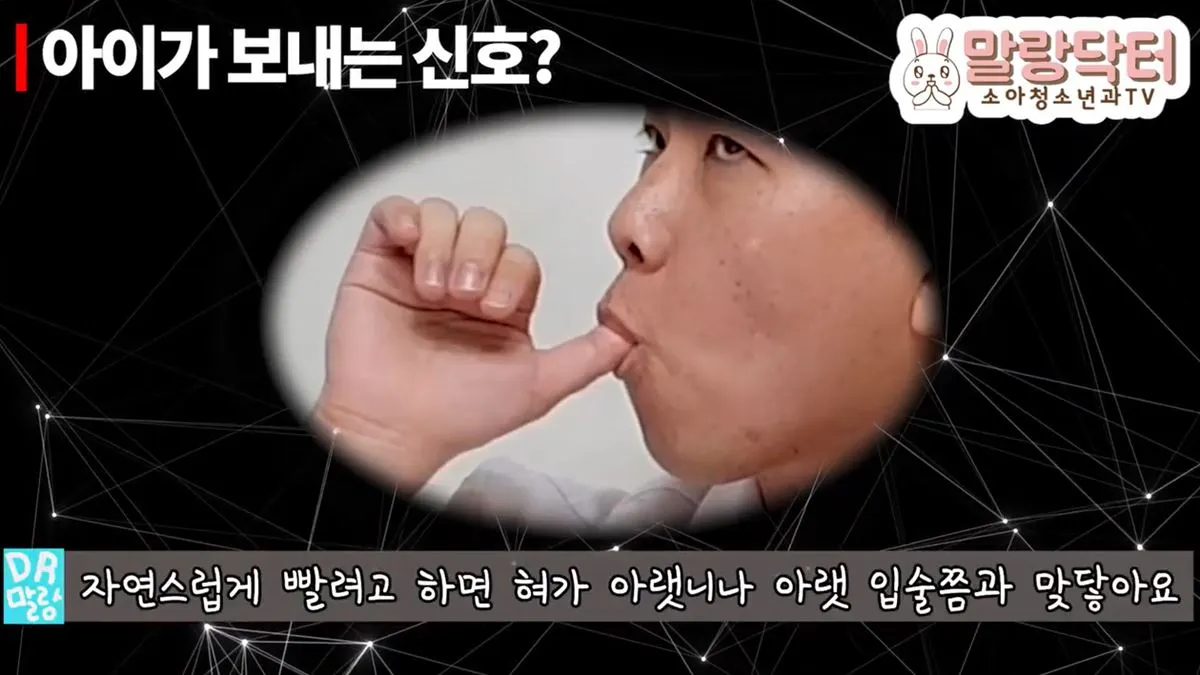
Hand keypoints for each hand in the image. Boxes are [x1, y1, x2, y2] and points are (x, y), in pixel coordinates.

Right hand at [314, 197, 632, 488]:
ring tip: (434, 291)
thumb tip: (629, 334)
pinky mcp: (379, 264)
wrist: (397, 428)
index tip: (496, 309)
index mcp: (500, 304)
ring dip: (445, 247)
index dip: (513, 273)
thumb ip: (587, 357)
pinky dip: (405, 220)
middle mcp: (462, 282)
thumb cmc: (457, 414)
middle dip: (481, 256)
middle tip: (466, 298)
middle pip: (486, 226)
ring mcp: (419, 270)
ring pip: (445, 215)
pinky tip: (411, 256)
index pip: (520, 257)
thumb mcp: (539, 386)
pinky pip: (393, 213)